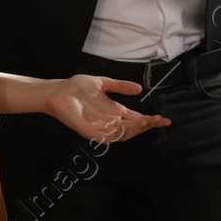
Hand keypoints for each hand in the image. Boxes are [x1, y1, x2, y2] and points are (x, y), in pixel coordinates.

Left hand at [44, 75, 168, 142]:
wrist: (58, 91)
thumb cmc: (77, 87)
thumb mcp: (103, 83)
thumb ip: (120, 86)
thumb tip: (139, 89)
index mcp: (113, 110)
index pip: (135, 119)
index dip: (149, 120)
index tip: (163, 119)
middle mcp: (108, 121)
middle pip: (132, 128)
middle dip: (146, 125)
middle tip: (159, 120)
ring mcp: (99, 127)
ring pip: (122, 134)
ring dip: (135, 129)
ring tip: (146, 122)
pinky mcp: (88, 131)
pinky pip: (105, 137)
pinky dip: (117, 135)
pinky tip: (127, 128)